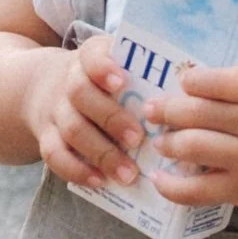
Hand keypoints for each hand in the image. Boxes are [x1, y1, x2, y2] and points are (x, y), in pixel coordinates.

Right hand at [24, 35, 143, 188]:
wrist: (43, 87)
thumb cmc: (97, 79)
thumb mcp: (111, 63)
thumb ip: (143, 72)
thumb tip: (194, 84)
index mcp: (89, 58)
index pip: (91, 56)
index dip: (103, 68)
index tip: (121, 82)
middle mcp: (68, 82)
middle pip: (81, 94)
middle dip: (111, 118)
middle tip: (138, 139)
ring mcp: (54, 111)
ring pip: (72, 129)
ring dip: (102, 153)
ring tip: (129, 174)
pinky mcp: (45, 137)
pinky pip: (54, 155)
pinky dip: (76, 170)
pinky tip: (100, 182)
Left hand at [144, 52, 237, 219]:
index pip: (225, 81)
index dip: (195, 79)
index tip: (182, 79)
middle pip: (199, 114)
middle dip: (167, 110)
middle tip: (151, 108)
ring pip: (194, 148)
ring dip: (168, 142)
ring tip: (160, 139)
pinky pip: (199, 191)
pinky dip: (173, 187)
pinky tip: (159, 179)